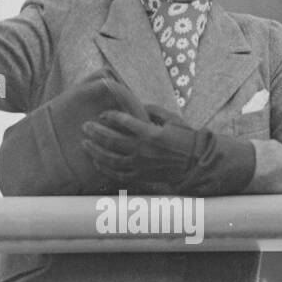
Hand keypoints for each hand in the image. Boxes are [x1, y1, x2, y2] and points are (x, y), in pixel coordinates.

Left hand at [81, 104, 201, 191]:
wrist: (196, 162)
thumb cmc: (186, 137)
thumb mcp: (171, 118)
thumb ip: (152, 110)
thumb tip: (135, 104)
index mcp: (150, 133)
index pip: (123, 121)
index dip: (109, 116)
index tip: (102, 114)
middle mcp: (143, 150)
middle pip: (112, 141)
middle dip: (95, 133)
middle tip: (85, 126)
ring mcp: (141, 165)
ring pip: (111, 159)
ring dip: (95, 151)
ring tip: (85, 144)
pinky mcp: (142, 177)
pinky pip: (119, 175)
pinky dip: (106, 169)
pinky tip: (97, 163)